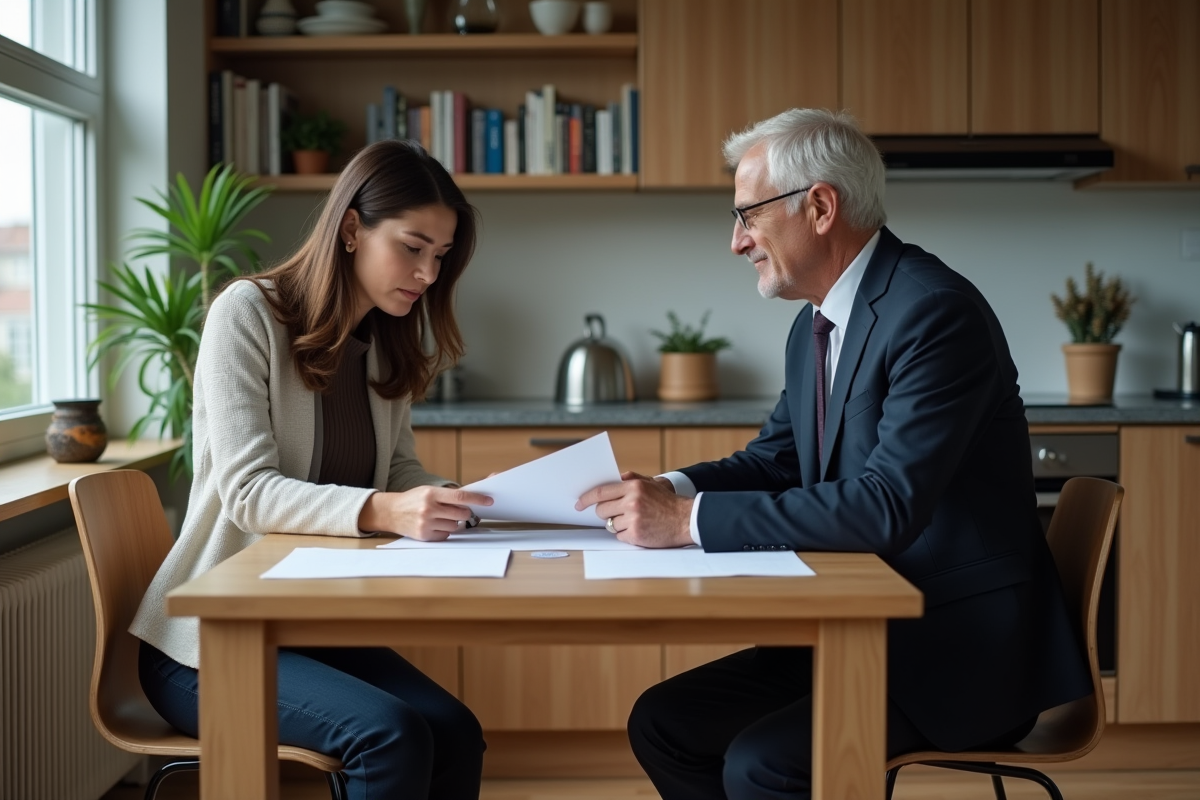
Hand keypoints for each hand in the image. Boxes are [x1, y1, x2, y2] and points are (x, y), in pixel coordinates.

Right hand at [358, 486, 492, 540]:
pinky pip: (446, 535)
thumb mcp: (428, 491)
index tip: (489, 501)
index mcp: (431, 493)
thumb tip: (471, 502)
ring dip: (453, 522)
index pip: (460, 496)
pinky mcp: (424, 535)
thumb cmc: (413, 500)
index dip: (477, 499)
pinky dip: (444, 531)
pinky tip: (434, 525)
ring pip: (455, 525)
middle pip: (461, 513)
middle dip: (464, 512)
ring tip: (440, 517)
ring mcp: (426, 523)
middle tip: (459, 511)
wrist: (391, 512)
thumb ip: (447, 496)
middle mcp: (429, 508)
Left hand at [576, 471, 692, 547]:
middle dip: (604, 514)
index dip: (587, 498)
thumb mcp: (651, 484)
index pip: (601, 492)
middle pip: (602, 510)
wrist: (687, 519)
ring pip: (610, 525)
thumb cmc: (668, 502)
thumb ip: (631, 479)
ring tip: (636, 521)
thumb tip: (611, 479)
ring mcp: (633, 519)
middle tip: (615, 514)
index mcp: (634, 487)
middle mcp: (632, 502)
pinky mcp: (636, 535)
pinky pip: (619, 536)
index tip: (579, 503)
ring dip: (618, 524)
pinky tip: (640, 529)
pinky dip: (626, 534)